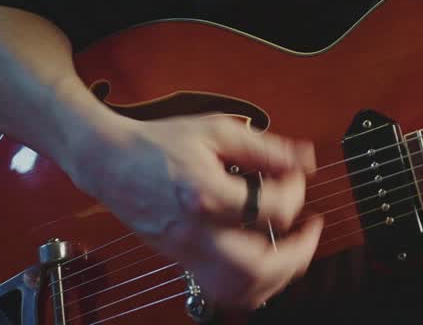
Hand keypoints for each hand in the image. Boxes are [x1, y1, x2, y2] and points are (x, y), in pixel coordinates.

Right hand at [66, 114, 323, 309]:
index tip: (294, 176)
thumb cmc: (161, 142)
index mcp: (205, 193)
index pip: (271, 208)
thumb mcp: (217, 130)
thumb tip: (304, 160)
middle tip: (311, 230)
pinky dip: (252, 286)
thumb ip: (265, 148)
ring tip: (295, 250)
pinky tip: (266, 264)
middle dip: (298, 253)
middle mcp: (196, 231)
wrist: (111, 162)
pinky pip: (222, 291)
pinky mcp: (182, 260)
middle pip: (258, 266)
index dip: (296, 190)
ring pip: (241, 289)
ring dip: (278, 275)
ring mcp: (187, 251)